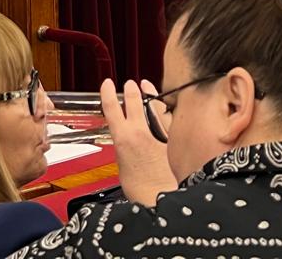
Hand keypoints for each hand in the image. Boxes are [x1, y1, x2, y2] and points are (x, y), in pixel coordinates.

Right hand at [99, 79, 176, 207]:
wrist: (160, 197)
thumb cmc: (140, 189)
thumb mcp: (123, 167)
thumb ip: (125, 152)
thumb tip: (129, 147)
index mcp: (123, 139)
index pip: (112, 109)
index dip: (108, 94)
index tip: (107, 84)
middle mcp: (140, 132)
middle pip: (134, 102)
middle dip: (132, 90)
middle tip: (130, 83)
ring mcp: (158, 133)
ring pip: (154, 106)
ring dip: (150, 94)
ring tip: (148, 85)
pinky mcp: (173, 139)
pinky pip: (170, 118)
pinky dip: (167, 110)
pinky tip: (166, 106)